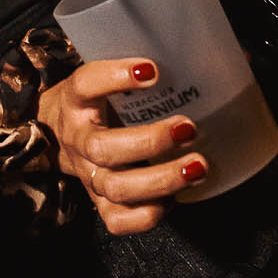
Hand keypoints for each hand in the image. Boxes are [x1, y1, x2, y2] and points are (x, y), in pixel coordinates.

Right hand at [37, 58, 208, 232]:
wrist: (55, 134)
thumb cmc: (96, 100)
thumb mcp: (107, 76)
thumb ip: (147, 68)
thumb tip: (222, 58)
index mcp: (75, 99)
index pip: (86, 84)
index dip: (115, 76)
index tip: (152, 69)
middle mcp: (78, 138)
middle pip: (103, 148)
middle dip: (151, 141)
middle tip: (187, 127)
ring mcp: (87, 174)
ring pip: (115, 187)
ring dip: (160, 179)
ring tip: (197, 167)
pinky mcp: (97, 203)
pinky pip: (118, 220)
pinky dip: (149, 214)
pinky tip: (173, 198)